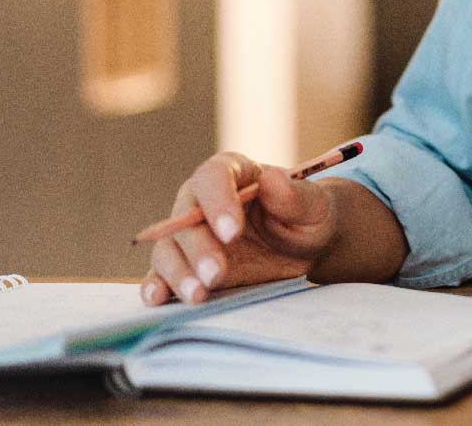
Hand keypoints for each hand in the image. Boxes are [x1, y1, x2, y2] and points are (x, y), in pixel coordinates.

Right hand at [142, 151, 338, 305]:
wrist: (304, 247)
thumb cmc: (308, 217)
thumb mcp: (314, 206)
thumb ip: (295, 196)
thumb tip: (272, 180)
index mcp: (233, 172)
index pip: (213, 177)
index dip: (218, 202)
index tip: (232, 231)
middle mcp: (201, 201)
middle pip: (184, 218)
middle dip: (198, 248)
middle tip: (216, 275)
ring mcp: (191, 236)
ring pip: (169, 248)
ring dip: (178, 273)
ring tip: (198, 295)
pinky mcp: (187, 266)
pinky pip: (161, 274)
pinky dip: (156, 286)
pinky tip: (159, 299)